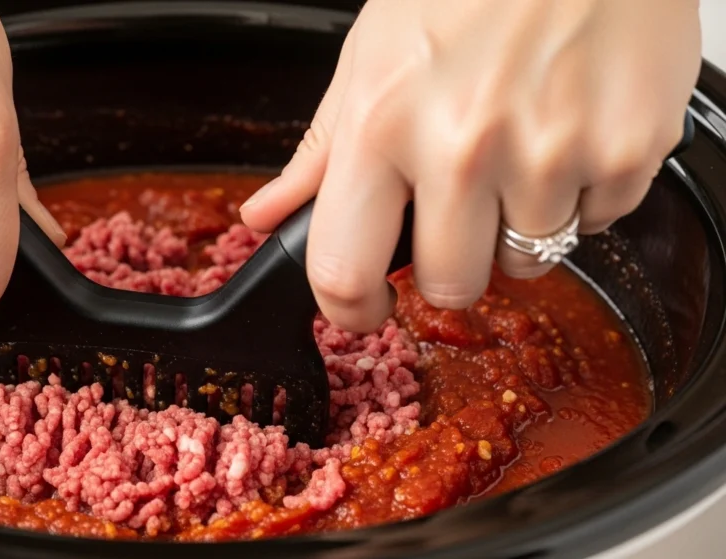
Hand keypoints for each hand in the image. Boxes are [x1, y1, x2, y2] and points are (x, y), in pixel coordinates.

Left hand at [240, 0, 700, 332]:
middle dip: (450, 266)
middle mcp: (463, 147)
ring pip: (529, 260)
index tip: (364, 312)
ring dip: (521, 222)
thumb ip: (320, 153)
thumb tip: (267, 217)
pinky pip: (597, 224)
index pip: (345, 270)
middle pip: (451, 287)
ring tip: (523, 145)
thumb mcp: (370, 57)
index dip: (351, 311)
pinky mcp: (626, 151)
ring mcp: (551, 154)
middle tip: (460, 209)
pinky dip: (583, 193)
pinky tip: (571, 131)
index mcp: (382, 124)